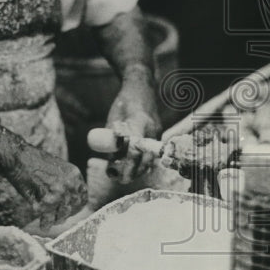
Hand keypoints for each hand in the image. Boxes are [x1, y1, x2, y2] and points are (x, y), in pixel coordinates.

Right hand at [5, 145, 87, 227]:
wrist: (16, 156)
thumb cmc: (32, 161)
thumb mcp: (57, 167)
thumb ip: (66, 182)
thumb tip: (68, 201)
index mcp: (74, 175)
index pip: (82, 198)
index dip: (76, 207)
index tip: (70, 211)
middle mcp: (70, 184)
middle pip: (72, 208)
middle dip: (64, 215)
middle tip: (57, 219)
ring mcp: (58, 193)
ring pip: (60, 215)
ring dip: (54, 221)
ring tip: (48, 224)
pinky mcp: (46, 200)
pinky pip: (47, 217)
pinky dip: (44, 223)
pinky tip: (42, 225)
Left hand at [103, 67, 162, 181]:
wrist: (141, 89)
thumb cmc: (123, 103)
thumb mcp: (113, 118)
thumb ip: (113, 138)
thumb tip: (111, 160)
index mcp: (139, 122)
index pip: (134, 149)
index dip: (127, 165)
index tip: (118, 175)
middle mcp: (151, 129)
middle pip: (146, 158)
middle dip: (135, 172)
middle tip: (121, 180)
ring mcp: (157, 132)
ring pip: (151, 157)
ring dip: (139, 169)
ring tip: (126, 176)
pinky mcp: (158, 134)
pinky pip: (151, 151)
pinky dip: (144, 161)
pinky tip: (135, 168)